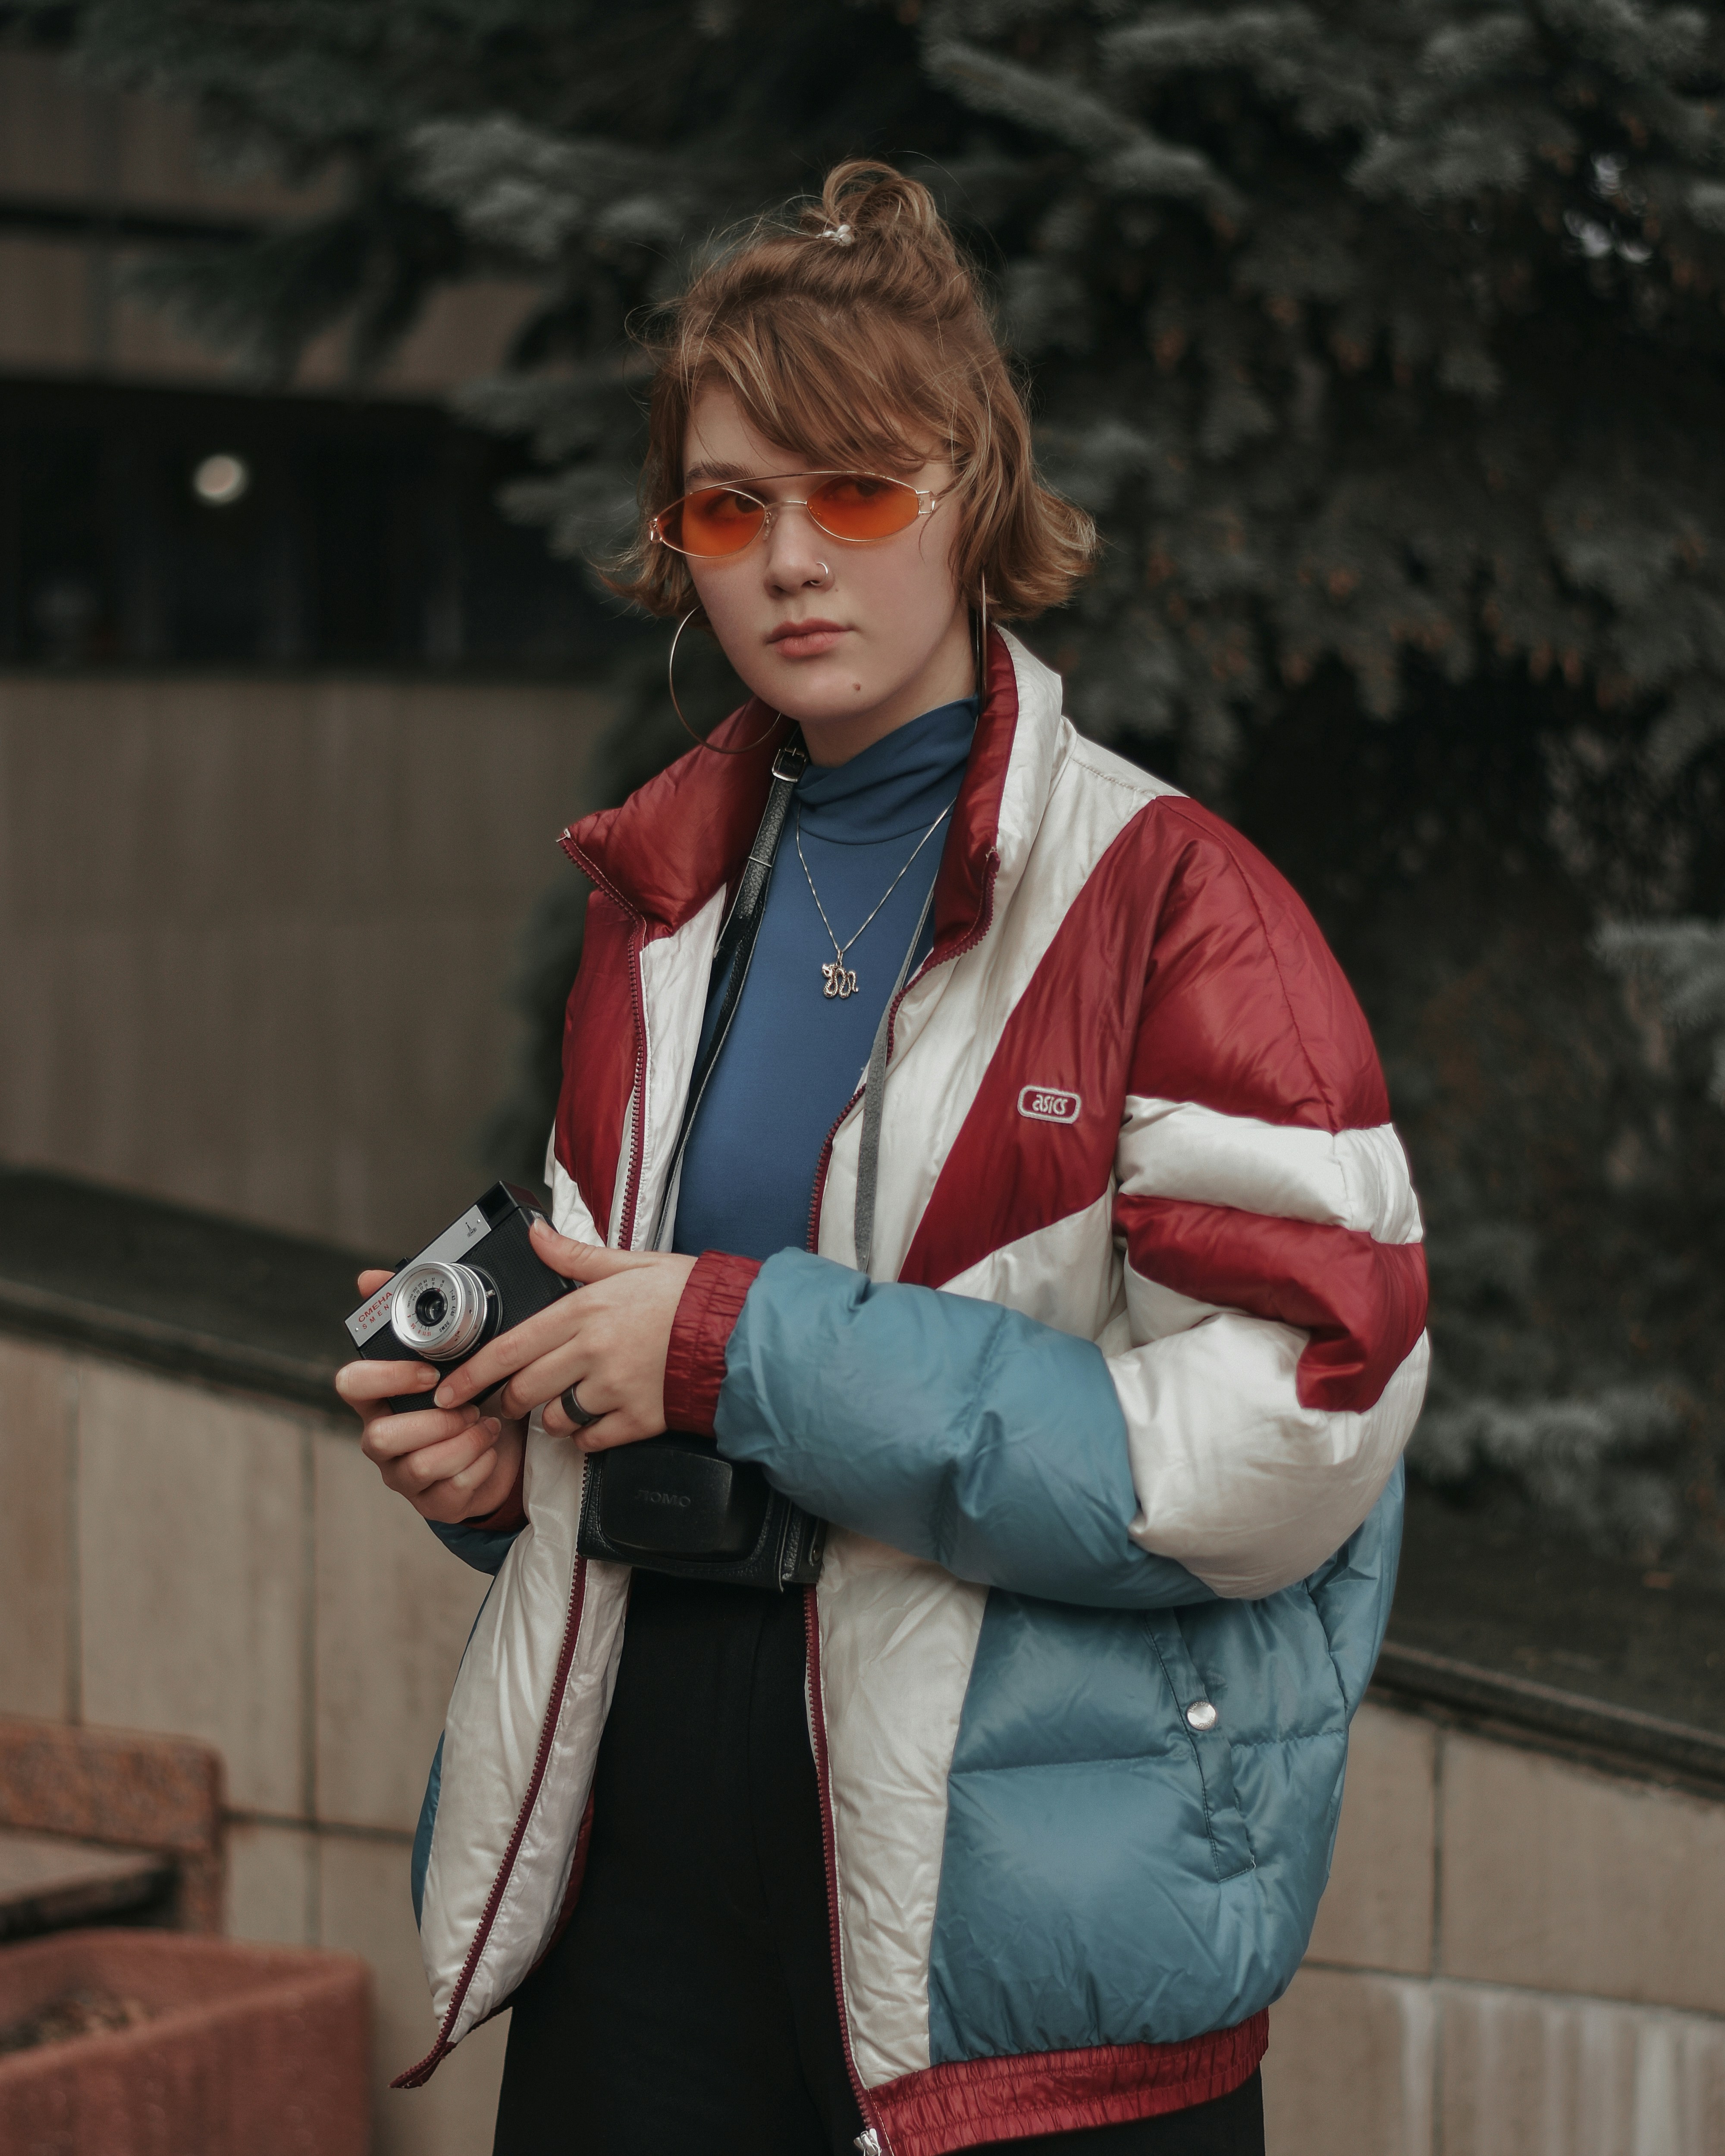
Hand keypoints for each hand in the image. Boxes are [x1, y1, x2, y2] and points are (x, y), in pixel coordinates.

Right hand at [336, 1269, 524, 1522]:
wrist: (505, 1444)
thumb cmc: (471, 1393)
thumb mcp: (453, 1353)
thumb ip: (413, 1315)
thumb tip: (368, 1277)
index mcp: (380, 1396)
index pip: (351, 1383)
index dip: (387, 1378)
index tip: (429, 1373)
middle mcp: (383, 1436)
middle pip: (380, 1437)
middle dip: (433, 1422)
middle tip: (470, 1406)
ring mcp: (404, 1474)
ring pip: (419, 1465)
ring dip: (463, 1442)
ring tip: (486, 1423)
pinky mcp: (434, 1502)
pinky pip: (451, 1489)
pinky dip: (481, 1465)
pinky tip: (492, 1447)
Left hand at [430, 1221, 695, 1452]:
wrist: (739, 1330)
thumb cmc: (686, 1296)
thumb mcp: (631, 1263)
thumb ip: (575, 1256)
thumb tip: (535, 1235)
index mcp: (584, 1310)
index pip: (510, 1348)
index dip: (472, 1374)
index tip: (450, 1391)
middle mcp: (593, 1351)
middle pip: (525, 1389)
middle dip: (510, 1400)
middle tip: (510, 1400)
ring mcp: (615, 1388)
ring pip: (555, 1418)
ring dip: (551, 1416)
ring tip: (565, 1404)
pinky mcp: (639, 1419)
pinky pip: (592, 1440)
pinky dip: (587, 1436)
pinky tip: (597, 1420)